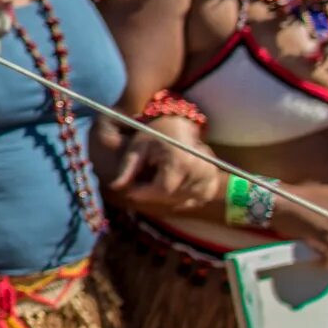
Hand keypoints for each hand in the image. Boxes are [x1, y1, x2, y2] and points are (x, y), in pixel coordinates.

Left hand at [104, 118, 225, 218]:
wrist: (180, 126)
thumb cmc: (155, 135)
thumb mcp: (138, 147)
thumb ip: (127, 168)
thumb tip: (115, 187)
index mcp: (182, 159)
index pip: (163, 189)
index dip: (145, 193)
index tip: (131, 191)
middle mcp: (200, 170)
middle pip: (171, 197)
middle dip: (153, 195)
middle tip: (141, 185)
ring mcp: (209, 178)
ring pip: (181, 201)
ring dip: (165, 198)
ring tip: (157, 180)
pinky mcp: (212, 184)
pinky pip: (193, 201)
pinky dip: (180, 199)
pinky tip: (171, 187)